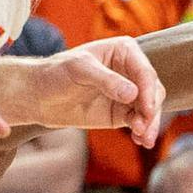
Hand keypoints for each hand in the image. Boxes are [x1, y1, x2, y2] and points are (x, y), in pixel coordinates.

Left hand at [0, 42, 161, 142]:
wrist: (39, 96)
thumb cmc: (57, 73)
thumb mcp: (80, 69)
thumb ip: (107, 80)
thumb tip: (133, 94)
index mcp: (124, 51)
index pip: (145, 71)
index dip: (148, 91)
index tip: (146, 109)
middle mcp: (130, 71)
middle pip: (153, 91)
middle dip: (151, 110)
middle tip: (142, 128)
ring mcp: (128, 94)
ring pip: (150, 109)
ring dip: (150, 124)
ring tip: (143, 139)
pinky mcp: (122, 113)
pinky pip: (139, 122)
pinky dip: (143, 132)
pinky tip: (140, 141)